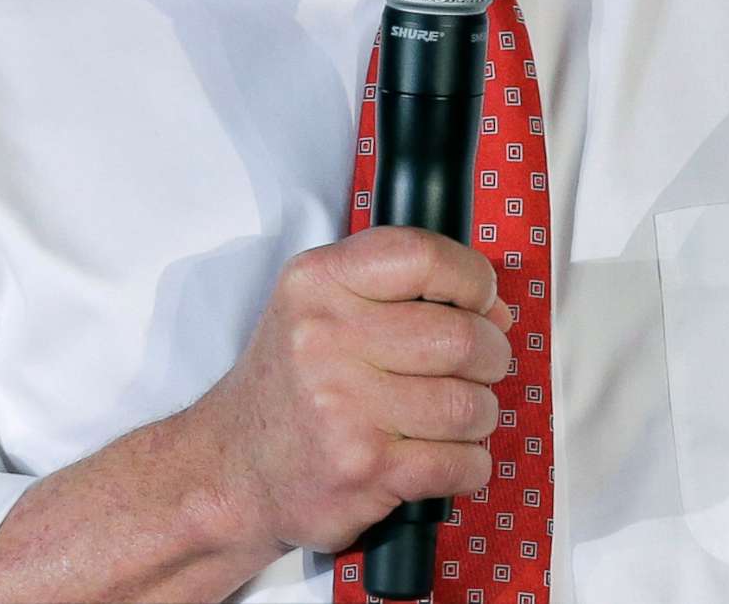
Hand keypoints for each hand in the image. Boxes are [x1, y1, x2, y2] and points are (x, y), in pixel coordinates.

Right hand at [196, 225, 516, 558]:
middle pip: (462, 336)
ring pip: (470, 404)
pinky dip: (470, 465)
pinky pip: (461, 463)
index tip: (480, 302)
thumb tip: (497, 311)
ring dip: (479, 416)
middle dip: (490, 356)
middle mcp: (326, 339)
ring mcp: (344, 407)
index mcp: (319, 283)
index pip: (424, 256)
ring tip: (453, 417)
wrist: (231, 471)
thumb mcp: (319, 306)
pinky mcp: (364, 468)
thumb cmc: (291, 386)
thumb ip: (399, 290)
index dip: (474, 280)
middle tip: (478, 368)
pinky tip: (445, 458)